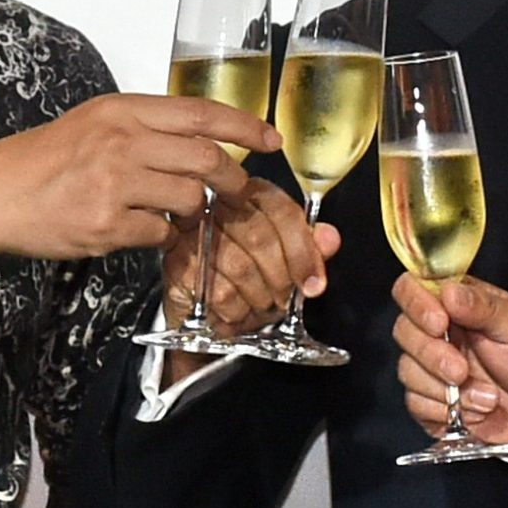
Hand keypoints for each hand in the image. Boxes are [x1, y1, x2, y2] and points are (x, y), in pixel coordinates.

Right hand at [0, 93, 278, 261]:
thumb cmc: (46, 160)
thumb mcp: (98, 124)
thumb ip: (148, 130)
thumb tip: (205, 142)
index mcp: (123, 111)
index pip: (201, 112)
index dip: (245, 126)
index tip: (271, 139)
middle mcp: (121, 141)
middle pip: (207, 158)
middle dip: (233, 180)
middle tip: (237, 192)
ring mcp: (114, 183)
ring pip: (189, 199)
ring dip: (192, 212)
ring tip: (174, 213)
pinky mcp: (105, 224)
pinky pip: (160, 234)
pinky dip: (161, 237)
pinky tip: (140, 229)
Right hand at [161, 177, 340, 338]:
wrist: (203, 312)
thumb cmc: (246, 280)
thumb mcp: (286, 261)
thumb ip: (310, 247)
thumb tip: (330, 238)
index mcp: (251, 194)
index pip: (283, 213)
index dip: (304, 252)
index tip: (314, 284)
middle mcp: (219, 204)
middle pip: (261, 238)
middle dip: (281, 279)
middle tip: (284, 299)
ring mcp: (193, 232)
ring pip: (240, 267)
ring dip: (259, 298)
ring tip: (261, 307)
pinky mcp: (177, 263)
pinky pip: (218, 292)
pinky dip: (237, 312)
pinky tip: (239, 314)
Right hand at [391, 273, 507, 451]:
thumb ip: (483, 307)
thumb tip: (449, 292)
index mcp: (458, 305)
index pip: (412, 290)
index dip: (416, 305)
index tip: (439, 323)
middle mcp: (441, 333)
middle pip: (404, 332)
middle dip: (433, 356)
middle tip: (463, 370)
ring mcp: (435, 368)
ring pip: (407, 372)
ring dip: (445, 390)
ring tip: (487, 396)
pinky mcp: (434, 402)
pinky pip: (416, 405)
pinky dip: (445, 412)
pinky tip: (475, 410)